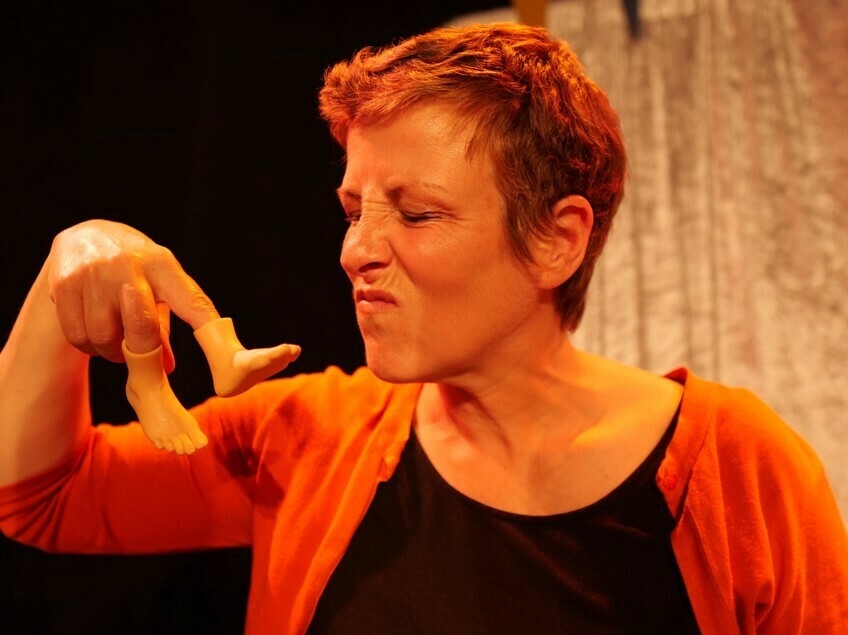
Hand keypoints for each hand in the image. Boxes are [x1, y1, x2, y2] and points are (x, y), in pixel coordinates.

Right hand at [47, 219, 218, 366]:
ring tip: (114, 336)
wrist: (88, 236)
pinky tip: (92, 329)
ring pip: (105, 338)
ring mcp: (95, 272)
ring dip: (111, 351)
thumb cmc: (137, 272)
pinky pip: (78, 336)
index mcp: (165, 267)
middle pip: (143, 329)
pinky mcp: (64, 282)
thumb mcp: (160, 288)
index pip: (194, 304)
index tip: (230, 366)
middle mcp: (130, 265)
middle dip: (142, 353)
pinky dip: (87, 345)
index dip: (210, 335)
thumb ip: (166, 325)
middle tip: (138, 355)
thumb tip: (166, 368)